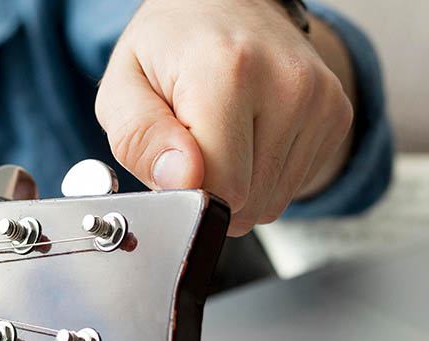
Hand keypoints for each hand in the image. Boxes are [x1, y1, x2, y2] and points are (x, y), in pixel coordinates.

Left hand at [95, 0, 355, 235]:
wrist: (222, 8)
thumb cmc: (166, 51)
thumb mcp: (123, 90)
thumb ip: (140, 139)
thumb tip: (182, 182)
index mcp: (226, 72)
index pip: (221, 186)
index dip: (185, 193)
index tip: (169, 165)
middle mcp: (286, 83)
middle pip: (248, 201)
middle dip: (209, 193)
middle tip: (188, 147)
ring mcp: (320, 99)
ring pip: (271, 203)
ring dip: (236, 188)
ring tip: (217, 137)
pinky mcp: (336, 115)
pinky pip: (292, 188)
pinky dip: (262, 178)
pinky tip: (245, 137)